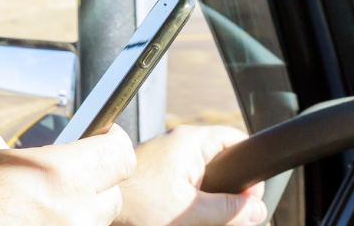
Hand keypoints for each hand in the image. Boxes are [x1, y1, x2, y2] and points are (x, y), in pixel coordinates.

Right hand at [0, 124, 136, 225]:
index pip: (120, 153)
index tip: (100, 135)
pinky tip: (14, 223)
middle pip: (111, 196)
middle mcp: (70, 217)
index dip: (110, 138)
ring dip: (68, 211)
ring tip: (27, 206)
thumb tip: (10, 150)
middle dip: (90, 180)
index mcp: (55, 177)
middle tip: (55, 174)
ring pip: (86, 224)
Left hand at [113, 126, 267, 225]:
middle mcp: (178, 141)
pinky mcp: (156, 169)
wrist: (98, 202)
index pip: (236, 140)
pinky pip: (186, 177)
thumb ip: (228, 211)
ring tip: (208, 214)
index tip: (250, 197)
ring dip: (211, 193)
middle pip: (222, 158)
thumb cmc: (135, 202)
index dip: (249, 169)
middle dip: (230, 186)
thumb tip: (255, 211)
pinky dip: (193, 194)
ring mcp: (166, 154)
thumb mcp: (191, 212)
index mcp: (190, 141)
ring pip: (204, 170)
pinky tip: (190, 212)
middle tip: (232, 212)